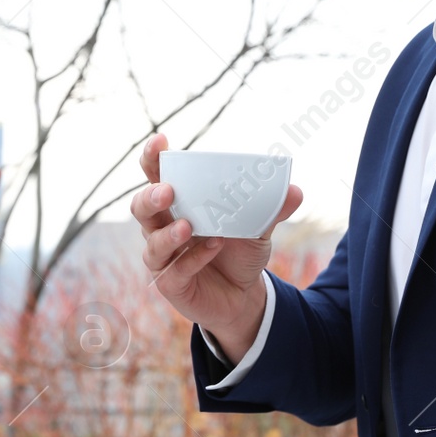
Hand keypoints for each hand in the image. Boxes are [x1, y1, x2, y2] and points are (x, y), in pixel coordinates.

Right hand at [131, 132, 301, 363]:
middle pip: (141, 208)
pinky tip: (213, 248)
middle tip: (168, 191)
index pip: (155, 176)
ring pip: (152, 243)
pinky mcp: (171, 284)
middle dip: (151, 197)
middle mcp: (162, 228)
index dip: (152, 159)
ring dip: (169, 234)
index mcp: (178, 204)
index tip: (160, 141)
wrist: (245, 296)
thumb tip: (294, 191)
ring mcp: (163, 257)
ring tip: (189, 226)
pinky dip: (193, 258)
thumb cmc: (240, 252)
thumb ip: (271, 209)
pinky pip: (175, 271)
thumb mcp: (258, 228)